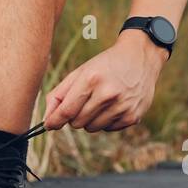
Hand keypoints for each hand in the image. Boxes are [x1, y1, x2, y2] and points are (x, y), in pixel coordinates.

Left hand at [44, 29, 166, 131]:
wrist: (140, 57)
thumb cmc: (105, 65)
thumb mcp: (80, 72)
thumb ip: (59, 94)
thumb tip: (47, 120)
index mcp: (91, 79)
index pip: (67, 111)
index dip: (54, 121)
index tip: (49, 125)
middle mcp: (108, 94)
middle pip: (77, 123)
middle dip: (74, 116)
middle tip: (83, 102)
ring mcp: (122, 106)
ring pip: (92, 128)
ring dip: (90, 119)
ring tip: (99, 102)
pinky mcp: (133, 116)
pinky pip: (108, 129)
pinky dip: (106, 121)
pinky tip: (113, 105)